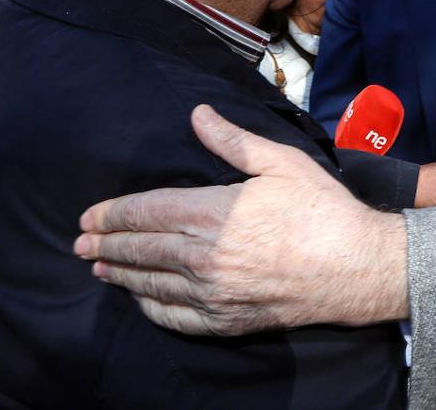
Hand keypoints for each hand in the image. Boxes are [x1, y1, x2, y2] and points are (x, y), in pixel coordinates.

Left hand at [74, 104, 408, 335]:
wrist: (356, 266)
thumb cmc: (321, 209)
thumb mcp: (280, 162)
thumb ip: (232, 142)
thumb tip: (196, 115)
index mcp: (212, 213)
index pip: (145, 212)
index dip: (112, 214)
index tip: (89, 215)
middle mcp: (203, 256)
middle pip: (139, 249)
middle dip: (105, 243)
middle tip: (79, 242)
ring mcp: (212, 293)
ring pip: (150, 284)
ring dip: (119, 274)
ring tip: (99, 267)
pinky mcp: (226, 320)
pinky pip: (173, 316)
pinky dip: (149, 306)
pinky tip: (140, 299)